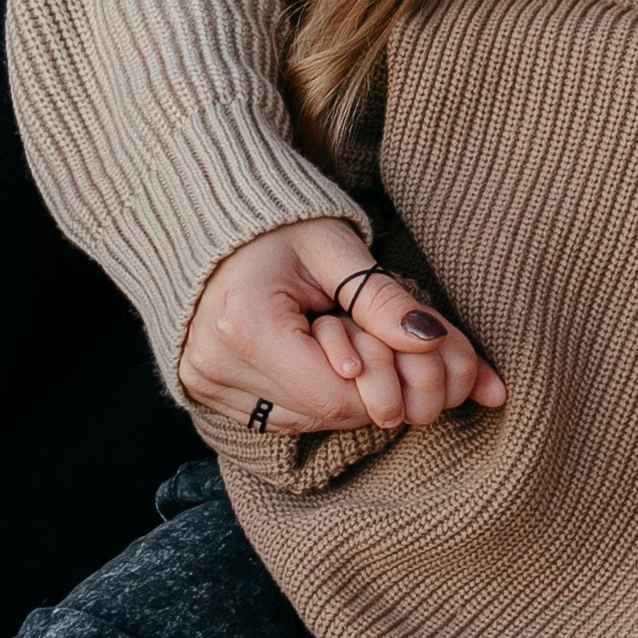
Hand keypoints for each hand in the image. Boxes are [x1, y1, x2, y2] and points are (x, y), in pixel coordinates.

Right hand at [178, 218, 506, 436]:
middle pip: (323, 413)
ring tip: (349, 341)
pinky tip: (324, 358)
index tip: (405, 350)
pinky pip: (278, 416)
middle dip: (372, 389)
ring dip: (344, 394)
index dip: (385, 385)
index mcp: (245, 326)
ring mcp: (207, 382)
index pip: (335, 396)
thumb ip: (381, 298)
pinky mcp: (207, 390)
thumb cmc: (281, 225)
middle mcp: (216, 364)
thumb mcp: (336, 249)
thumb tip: (431, 339)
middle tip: (386, 343)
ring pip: (305, 421)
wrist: (215, 216)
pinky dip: (313, 396)